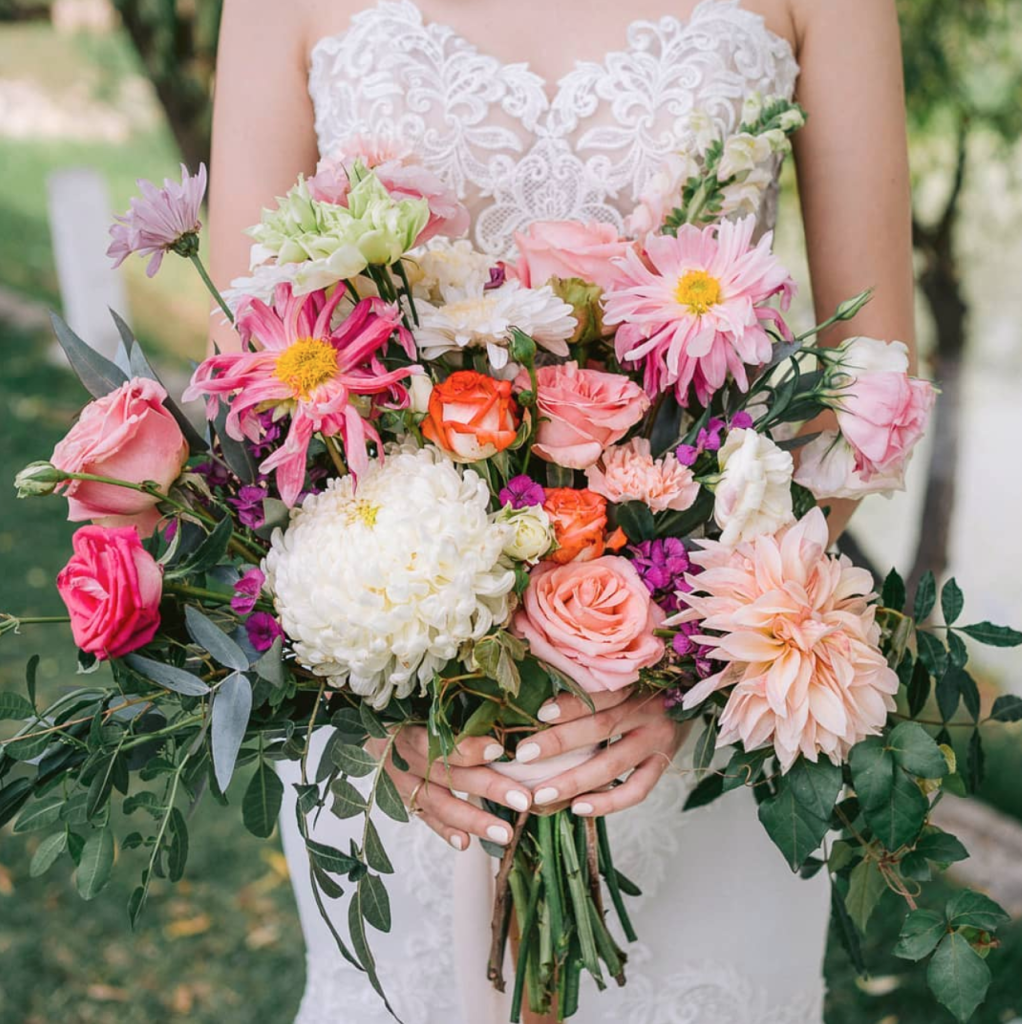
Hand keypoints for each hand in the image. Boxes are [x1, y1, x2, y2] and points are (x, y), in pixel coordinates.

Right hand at [366, 726, 532, 851]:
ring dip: (475, 820)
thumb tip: (493, 718)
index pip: (438, 742)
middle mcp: (405, 759)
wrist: (371, 733)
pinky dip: (446, 831)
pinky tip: (466, 843)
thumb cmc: (406, 714)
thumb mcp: (417, 707)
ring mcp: (403, 784)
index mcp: (408, 729)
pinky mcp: (405, 801)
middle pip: (449, 775)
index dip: (466, 748)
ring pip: (441, 804)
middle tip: (522, 799)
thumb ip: (449, 714)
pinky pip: (427, 819)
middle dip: (489, 788)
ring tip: (505, 833)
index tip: (497, 750)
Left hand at [514, 688, 689, 816]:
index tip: (539, 714)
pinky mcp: (665, 764)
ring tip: (542, 794)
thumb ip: (595, 680)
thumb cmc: (648, 680)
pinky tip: (578, 808)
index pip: (600, 694)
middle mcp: (649, 711)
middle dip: (560, 743)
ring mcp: (659, 741)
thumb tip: (543, 690)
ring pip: (614, 764)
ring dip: (575, 780)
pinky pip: (637, 790)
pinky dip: (608, 802)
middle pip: (601, 728)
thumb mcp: (628, 672)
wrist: (693, 695)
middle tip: (524, 755)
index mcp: (637, 682)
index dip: (571, 704)